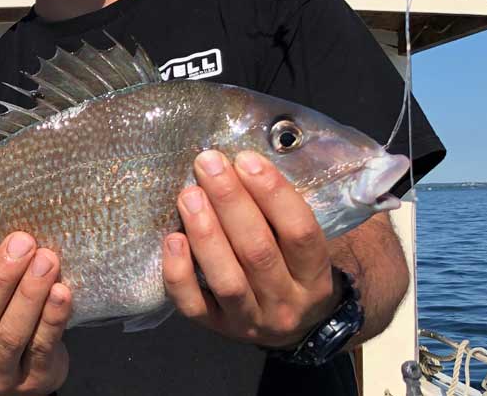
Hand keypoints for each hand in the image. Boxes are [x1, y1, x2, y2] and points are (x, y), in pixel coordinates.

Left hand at [162, 150, 341, 347]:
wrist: (291, 326)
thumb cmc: (290, 264)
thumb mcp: (302, 241)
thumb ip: (283, 207)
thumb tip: (247, 158)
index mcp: (315, 274)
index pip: (300, 231)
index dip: (273, 193)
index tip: (246, 158)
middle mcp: (286, 301)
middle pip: (258, 251)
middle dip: (231, 202)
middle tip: (208, 164)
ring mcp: (250, 319)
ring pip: (227, 279)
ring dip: (206, 233)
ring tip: (188, 195)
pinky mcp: (216, 328)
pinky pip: (193, 305)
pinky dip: (179, 273)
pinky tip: (172, 239)